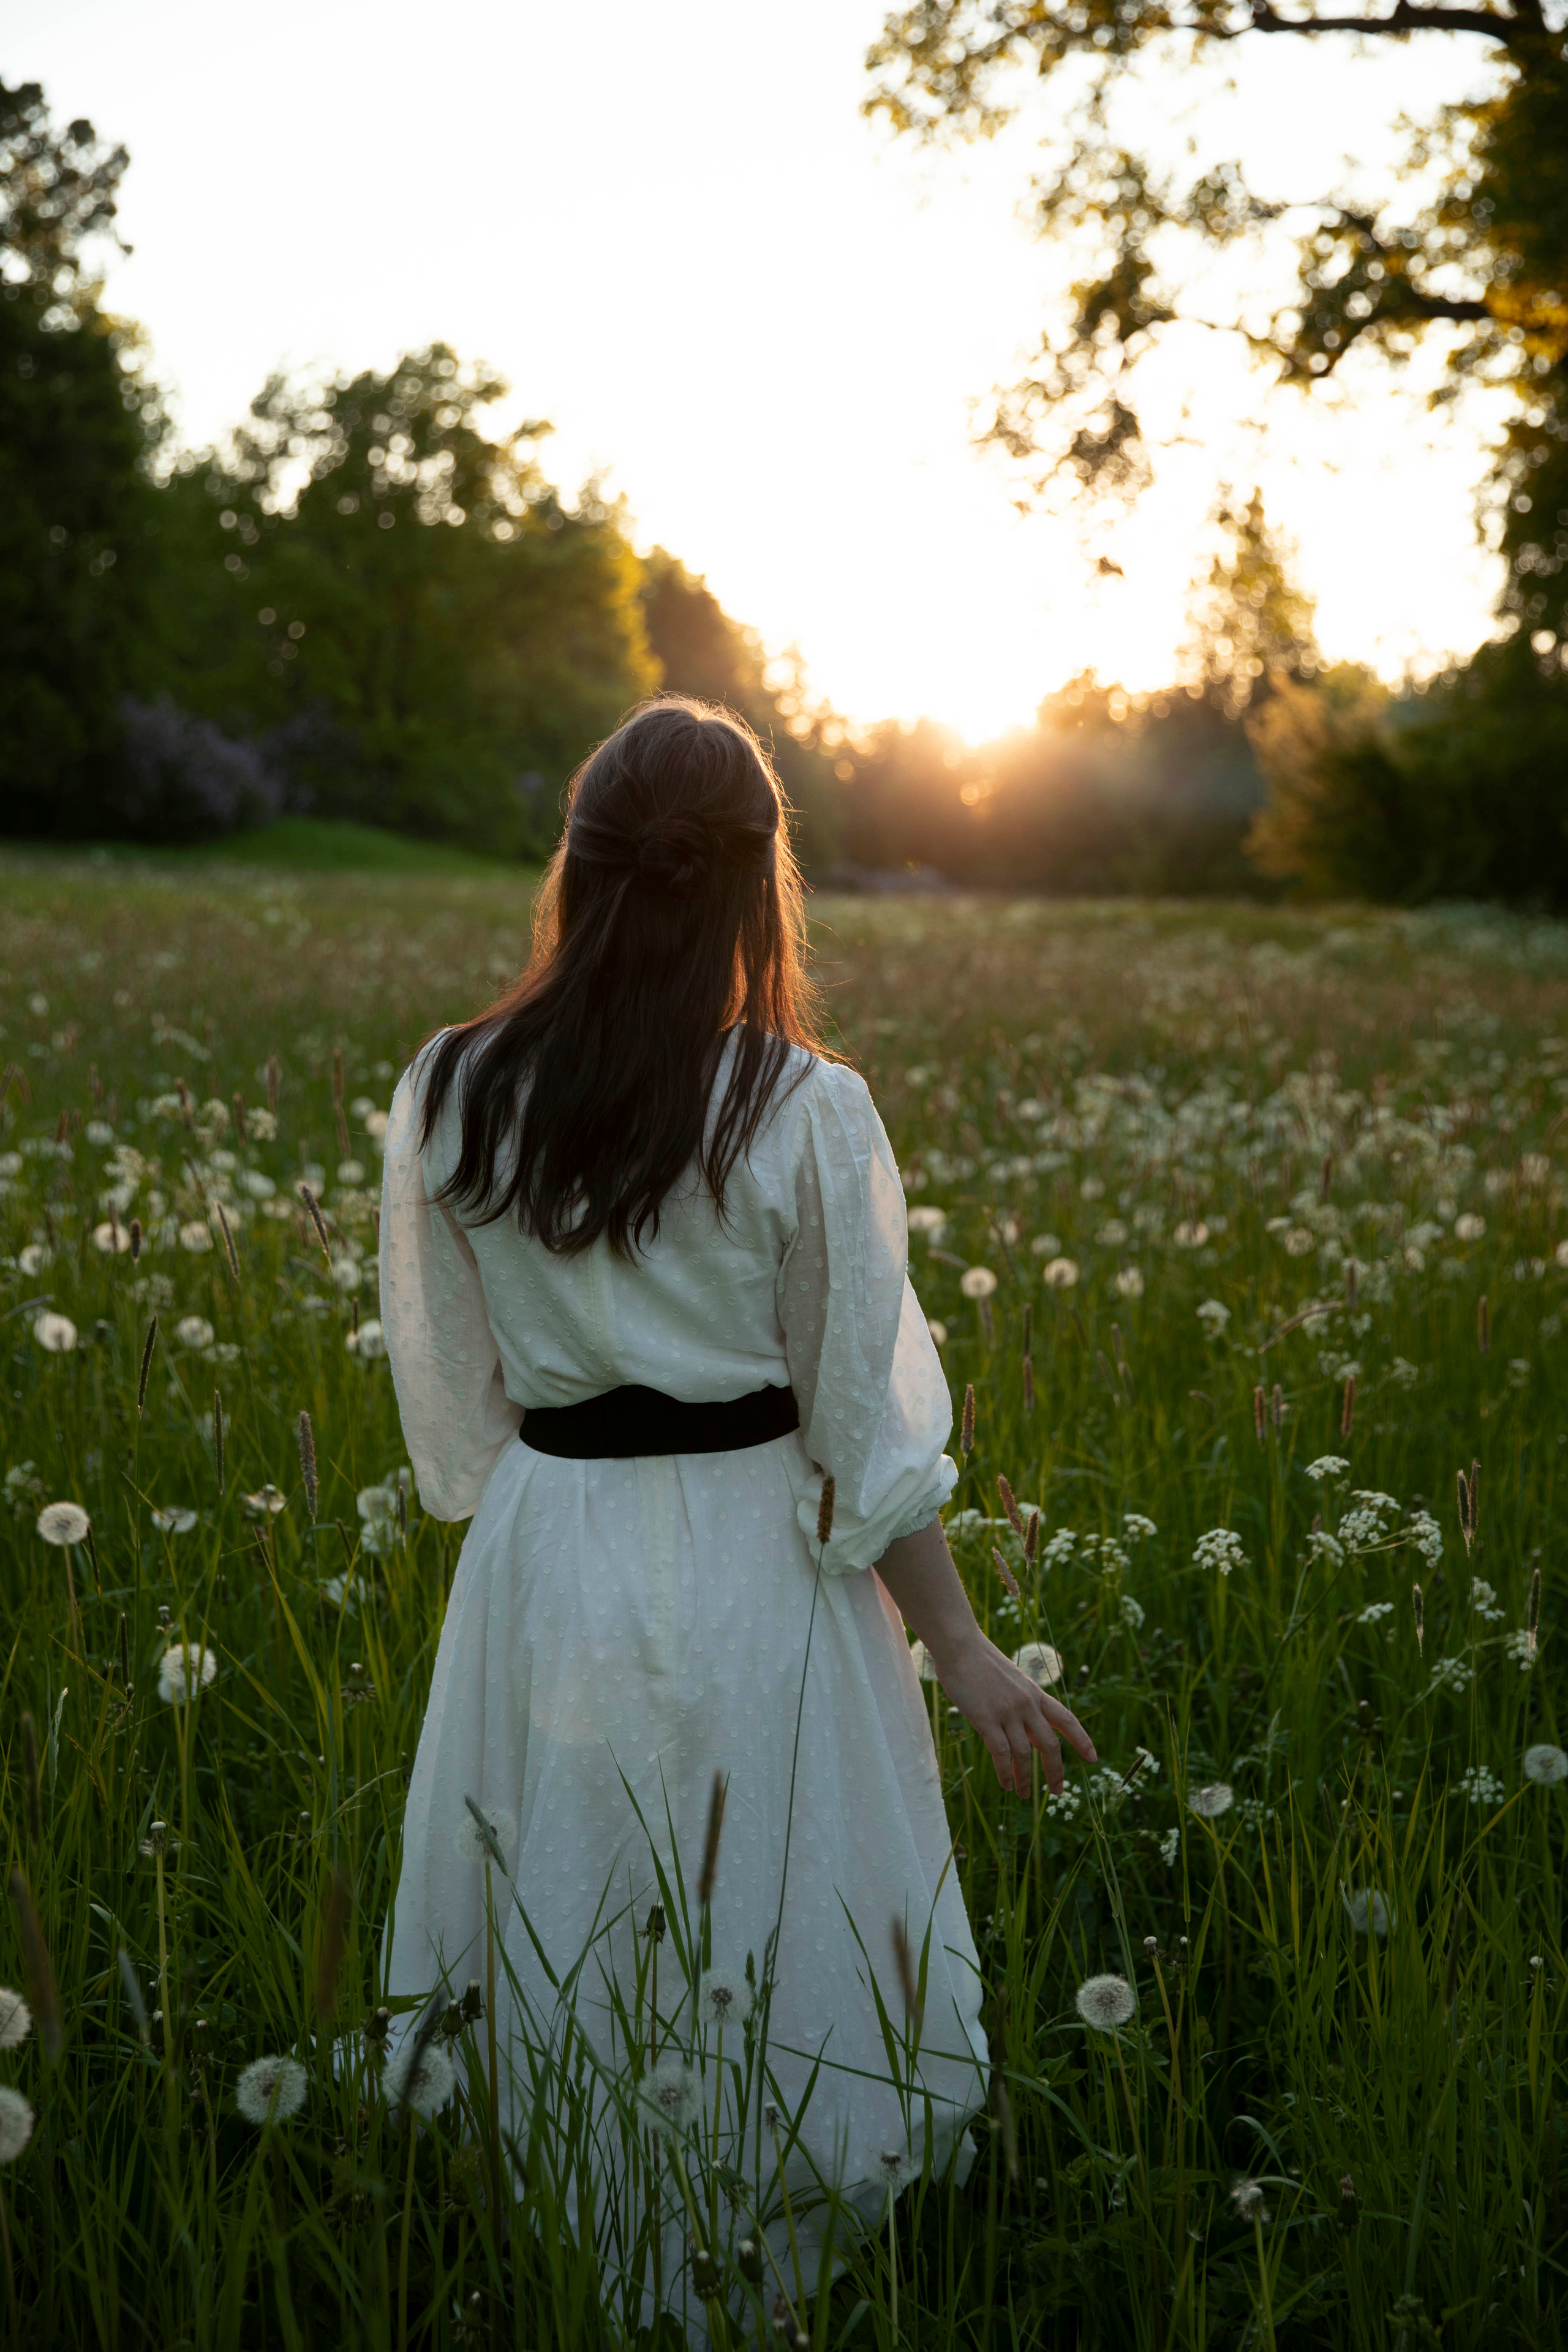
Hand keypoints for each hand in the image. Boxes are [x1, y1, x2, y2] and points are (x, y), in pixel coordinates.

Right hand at [930, 1630, 1095, 1796]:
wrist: (959, 1646)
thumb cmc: (979, 1661)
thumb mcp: (1010, 1680)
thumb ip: (1020, 1703)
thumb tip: (1024, 1731)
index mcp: (1035, 1693)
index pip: (1066, 1719)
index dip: (1082, 1740)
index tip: (1093, 1758)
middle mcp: (1027, 1704)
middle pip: (1050, 1744)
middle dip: (1055, 1771)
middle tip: (1058, 1791)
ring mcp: (1008, 1711)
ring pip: (1024, 1754)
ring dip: (1025, 1778)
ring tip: (1023, 1794)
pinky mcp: (986, 1718)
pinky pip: (1001, 1753)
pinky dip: (1005, 1773)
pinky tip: (1005, 1784)